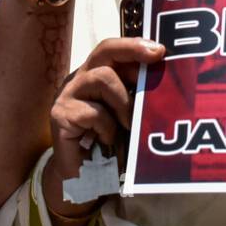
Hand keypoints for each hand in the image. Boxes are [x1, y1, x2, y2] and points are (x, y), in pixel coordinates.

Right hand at [45, 38, 165, 220]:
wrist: (83, 179)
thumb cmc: (110, 147)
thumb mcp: (129, 118)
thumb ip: (139, 99)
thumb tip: (166, 83)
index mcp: (96, 76)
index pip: (114, 50)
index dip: (135, 46)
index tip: (161, 50)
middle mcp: (80, 80)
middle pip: (104, 50)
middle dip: (132, 49)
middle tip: (155, 57)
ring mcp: (66, 96)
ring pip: (101, 78)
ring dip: (123, 101)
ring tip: (128, 124)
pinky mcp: (60, 115)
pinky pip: (93, 112)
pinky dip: (107, 128)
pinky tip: (107, 141)